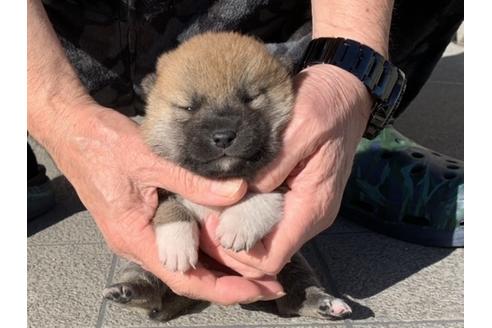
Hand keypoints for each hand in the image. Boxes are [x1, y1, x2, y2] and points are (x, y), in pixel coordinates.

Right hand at [47, 102, 283, 303]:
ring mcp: (140, 231)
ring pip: (185, 259)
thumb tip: (237, 191)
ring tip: (257, 266)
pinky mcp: (144, 217)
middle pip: (189, 274)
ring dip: (220, 265)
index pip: (185, 277)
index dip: (223, 289)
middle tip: (270, 283)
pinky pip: (178, 240)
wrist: (72, 129)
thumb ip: (193, 180)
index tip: (256, 289)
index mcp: (135, 237)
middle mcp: (137, 242)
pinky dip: (205, 245)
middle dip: (230, 282)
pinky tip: (227, 239)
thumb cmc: (102, 144)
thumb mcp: (150, 161)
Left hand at [199, 64, 372, 276]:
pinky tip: (223, 195)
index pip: (270, 259)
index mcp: (312, 207)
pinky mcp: (293, 197)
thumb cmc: (325, 106)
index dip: (237, 252)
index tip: (210, 223)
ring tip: (206, 206)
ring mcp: (301, 209)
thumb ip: (273, 164)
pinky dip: (240, 215)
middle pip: (262, 256)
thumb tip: (243, 190)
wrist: (343, 96)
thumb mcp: (300, 127)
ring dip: (231, 230)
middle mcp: (308, 216)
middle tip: (199, 216)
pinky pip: (263, 220)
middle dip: (228, 244)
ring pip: (261, 241)